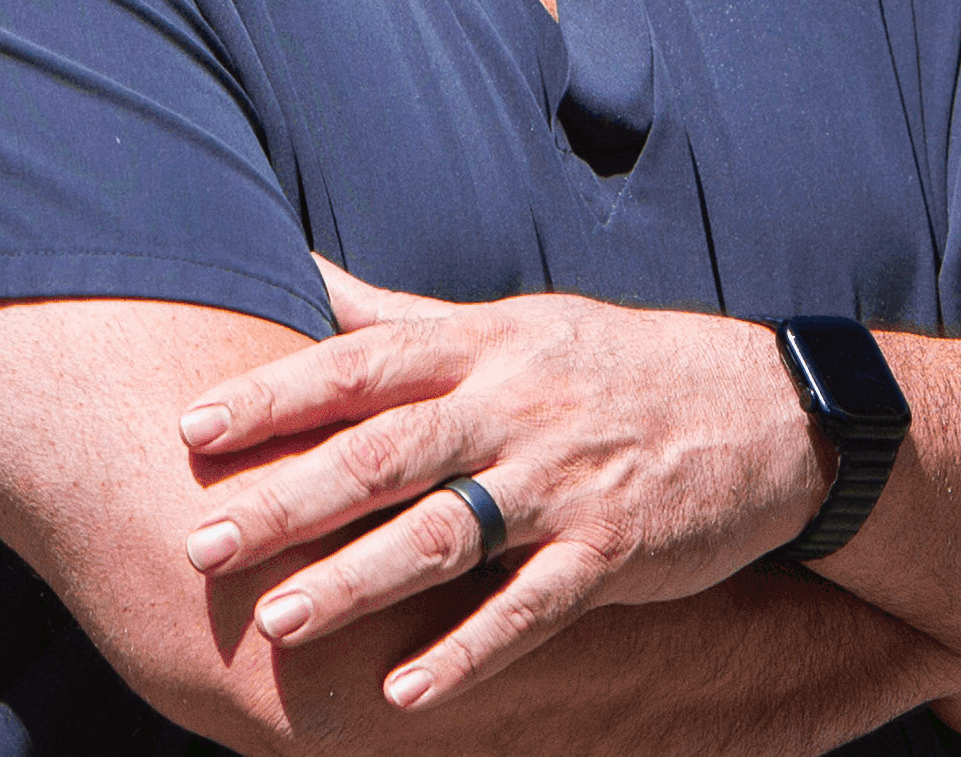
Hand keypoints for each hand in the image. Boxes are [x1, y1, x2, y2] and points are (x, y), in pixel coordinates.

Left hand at [175, 257, 827, 710]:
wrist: (769, 413)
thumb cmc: (611, 365)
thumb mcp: (513, 322)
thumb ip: (403, 315)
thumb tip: (301, 271)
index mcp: (483, 345)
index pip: (360, 362)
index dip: (274, 393)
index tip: (191, 426)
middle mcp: (515, 406)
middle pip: (384, 452)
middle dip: (288, 499)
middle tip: (201, 543)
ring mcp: (565, 479)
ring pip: (445, 534)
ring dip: (356, 582)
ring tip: (278, 624)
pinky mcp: (615, 550)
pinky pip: (531, 608)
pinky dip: (468, 652)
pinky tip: (405, 690)